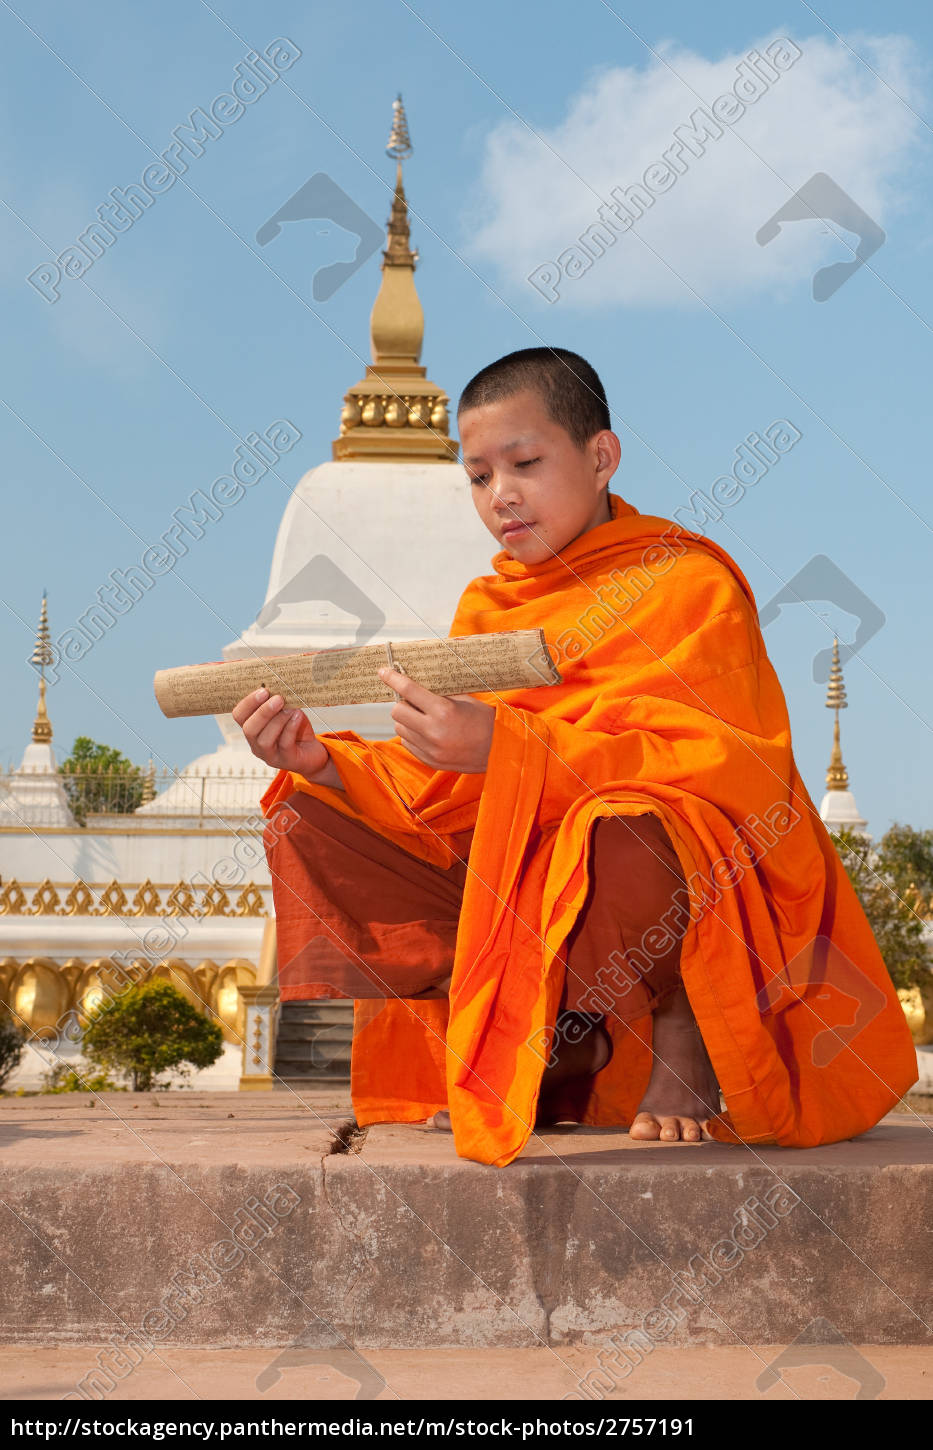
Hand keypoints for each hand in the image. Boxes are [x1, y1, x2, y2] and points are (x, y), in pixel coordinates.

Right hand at [232, 688, 330, 776]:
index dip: (247, 703)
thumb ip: (279, 701)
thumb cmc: (297, 728)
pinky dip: (290, 728)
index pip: (239, 716)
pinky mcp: (286, 761)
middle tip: (278, 698)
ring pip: (264, 740)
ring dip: (277, 720)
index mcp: (252, 728)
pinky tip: (297, 716)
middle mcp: (256, 744)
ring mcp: (269, 755)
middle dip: (262, 712)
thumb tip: (279, 684)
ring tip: (290, 708)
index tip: (263, 690)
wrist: (315, 751)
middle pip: (249, 729)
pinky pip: (284, 744)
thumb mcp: (286, 711)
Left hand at [378, 667, 495, 772]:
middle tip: (414, 700)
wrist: (499, 750)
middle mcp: (433, 731)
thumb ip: (439, 694)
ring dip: (406, 720)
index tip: (383, 672)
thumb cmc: (484, 721)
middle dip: (403, 703)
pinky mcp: (430, 761)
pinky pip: (408, 744)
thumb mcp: (464, 700)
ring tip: (423, 718)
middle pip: (397, 711)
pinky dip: (412, 736)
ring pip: (400, 729)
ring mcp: (430, 749)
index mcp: (443, 711)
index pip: (409, 690)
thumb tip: (416, 684)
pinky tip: (427, 732)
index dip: (393, 679)